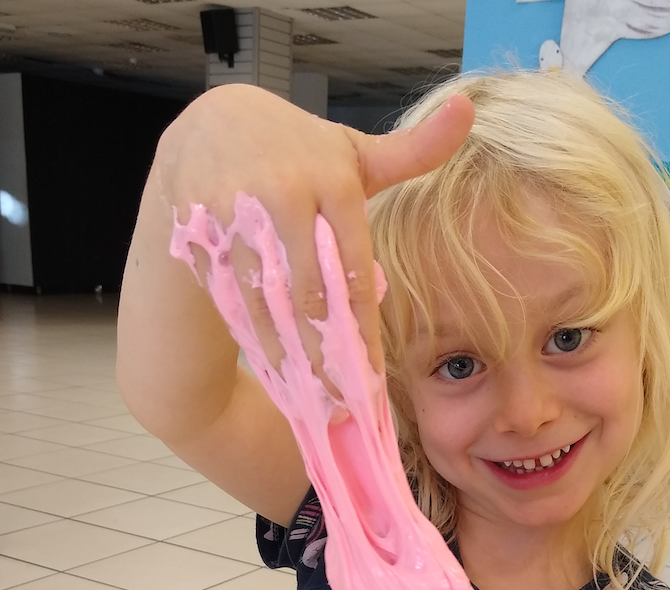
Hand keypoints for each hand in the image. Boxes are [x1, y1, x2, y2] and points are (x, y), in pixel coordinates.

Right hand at [154, 84, 473, 376]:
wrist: (211, 127)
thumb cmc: (297, 149)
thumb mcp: (351, 151)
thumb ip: (410, 151)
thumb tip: (469, 110)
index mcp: (332, 179)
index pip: (355, 269)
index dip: (364, 328)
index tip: (372, 375)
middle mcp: (285, 194)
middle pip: (309, 294)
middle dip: (326, 355)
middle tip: (342, 400)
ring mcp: (237, 212)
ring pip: (265, 301)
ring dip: (287, 355)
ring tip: (309, 394)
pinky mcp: (199, 229)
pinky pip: (229, 295)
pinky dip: (251, 336)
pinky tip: (271, 366)